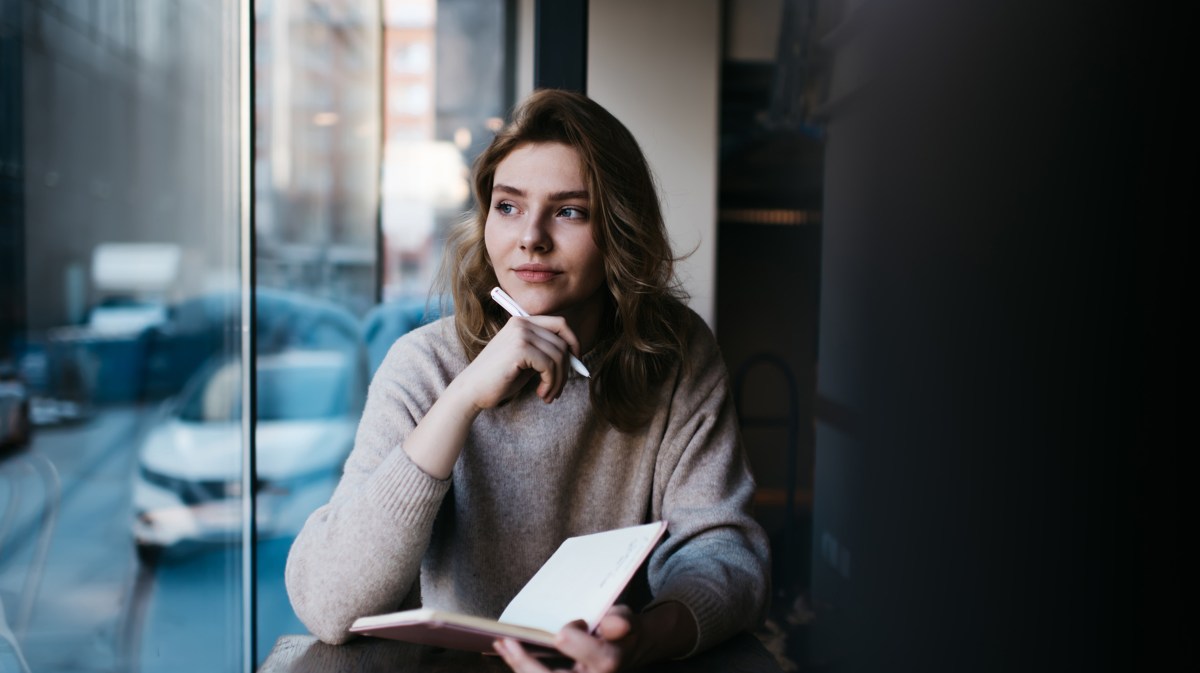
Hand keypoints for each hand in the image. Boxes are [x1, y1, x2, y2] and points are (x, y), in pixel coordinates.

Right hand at [451, 314, 581, 407]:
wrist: (471, 390)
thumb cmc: (498, 379)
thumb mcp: (526, 362)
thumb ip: (546, 354)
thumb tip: (574, 357)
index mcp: (522, 322)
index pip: (560, 324)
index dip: (573, 343)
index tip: (575, 363)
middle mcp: (522, 323)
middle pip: (562, 341)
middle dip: (566, 369)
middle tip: (557, 389)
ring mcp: (520, 334)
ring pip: (559, 355)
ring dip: (558, 380)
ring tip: (548, 395)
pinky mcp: (520, 348)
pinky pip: (550, 365)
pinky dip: (551, 383)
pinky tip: (541, 394)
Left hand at [493, 601, 702, 672]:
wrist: (625, 652)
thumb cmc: (621, 632)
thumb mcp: (627, 621)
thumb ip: (620, 622)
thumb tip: (609, 623)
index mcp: (607, 662)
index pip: (576, 649)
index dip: (570, 636)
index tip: (567, 627)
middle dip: (524, 662)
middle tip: (505, 641)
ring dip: (517, 664)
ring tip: (501, 644)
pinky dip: (522, 666)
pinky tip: (508, 652)